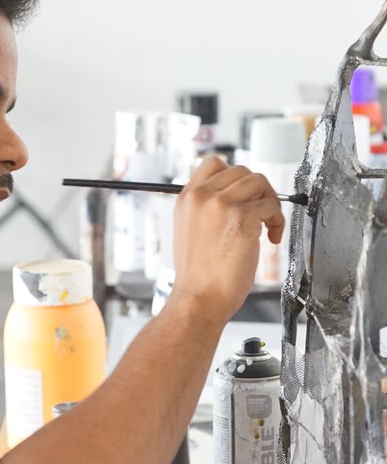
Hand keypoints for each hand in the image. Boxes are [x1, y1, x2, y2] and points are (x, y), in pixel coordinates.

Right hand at [171, 157, 284, 325]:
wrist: (198, 299)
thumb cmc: (199, 275)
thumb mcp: (190, 230)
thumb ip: (206, 208)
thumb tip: (236, 196)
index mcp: (186, 198)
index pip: (215, 163)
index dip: (236, 177)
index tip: (244, 197)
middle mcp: (201, 196)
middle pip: (242, 171)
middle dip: (257, 192)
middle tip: (261, 215)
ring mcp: (220, 205)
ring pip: (259, 182)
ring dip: (269, 203)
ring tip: (267, 227)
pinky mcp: (241, 218)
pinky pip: (270, 205)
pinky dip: (277, 221)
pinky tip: (271, 239)